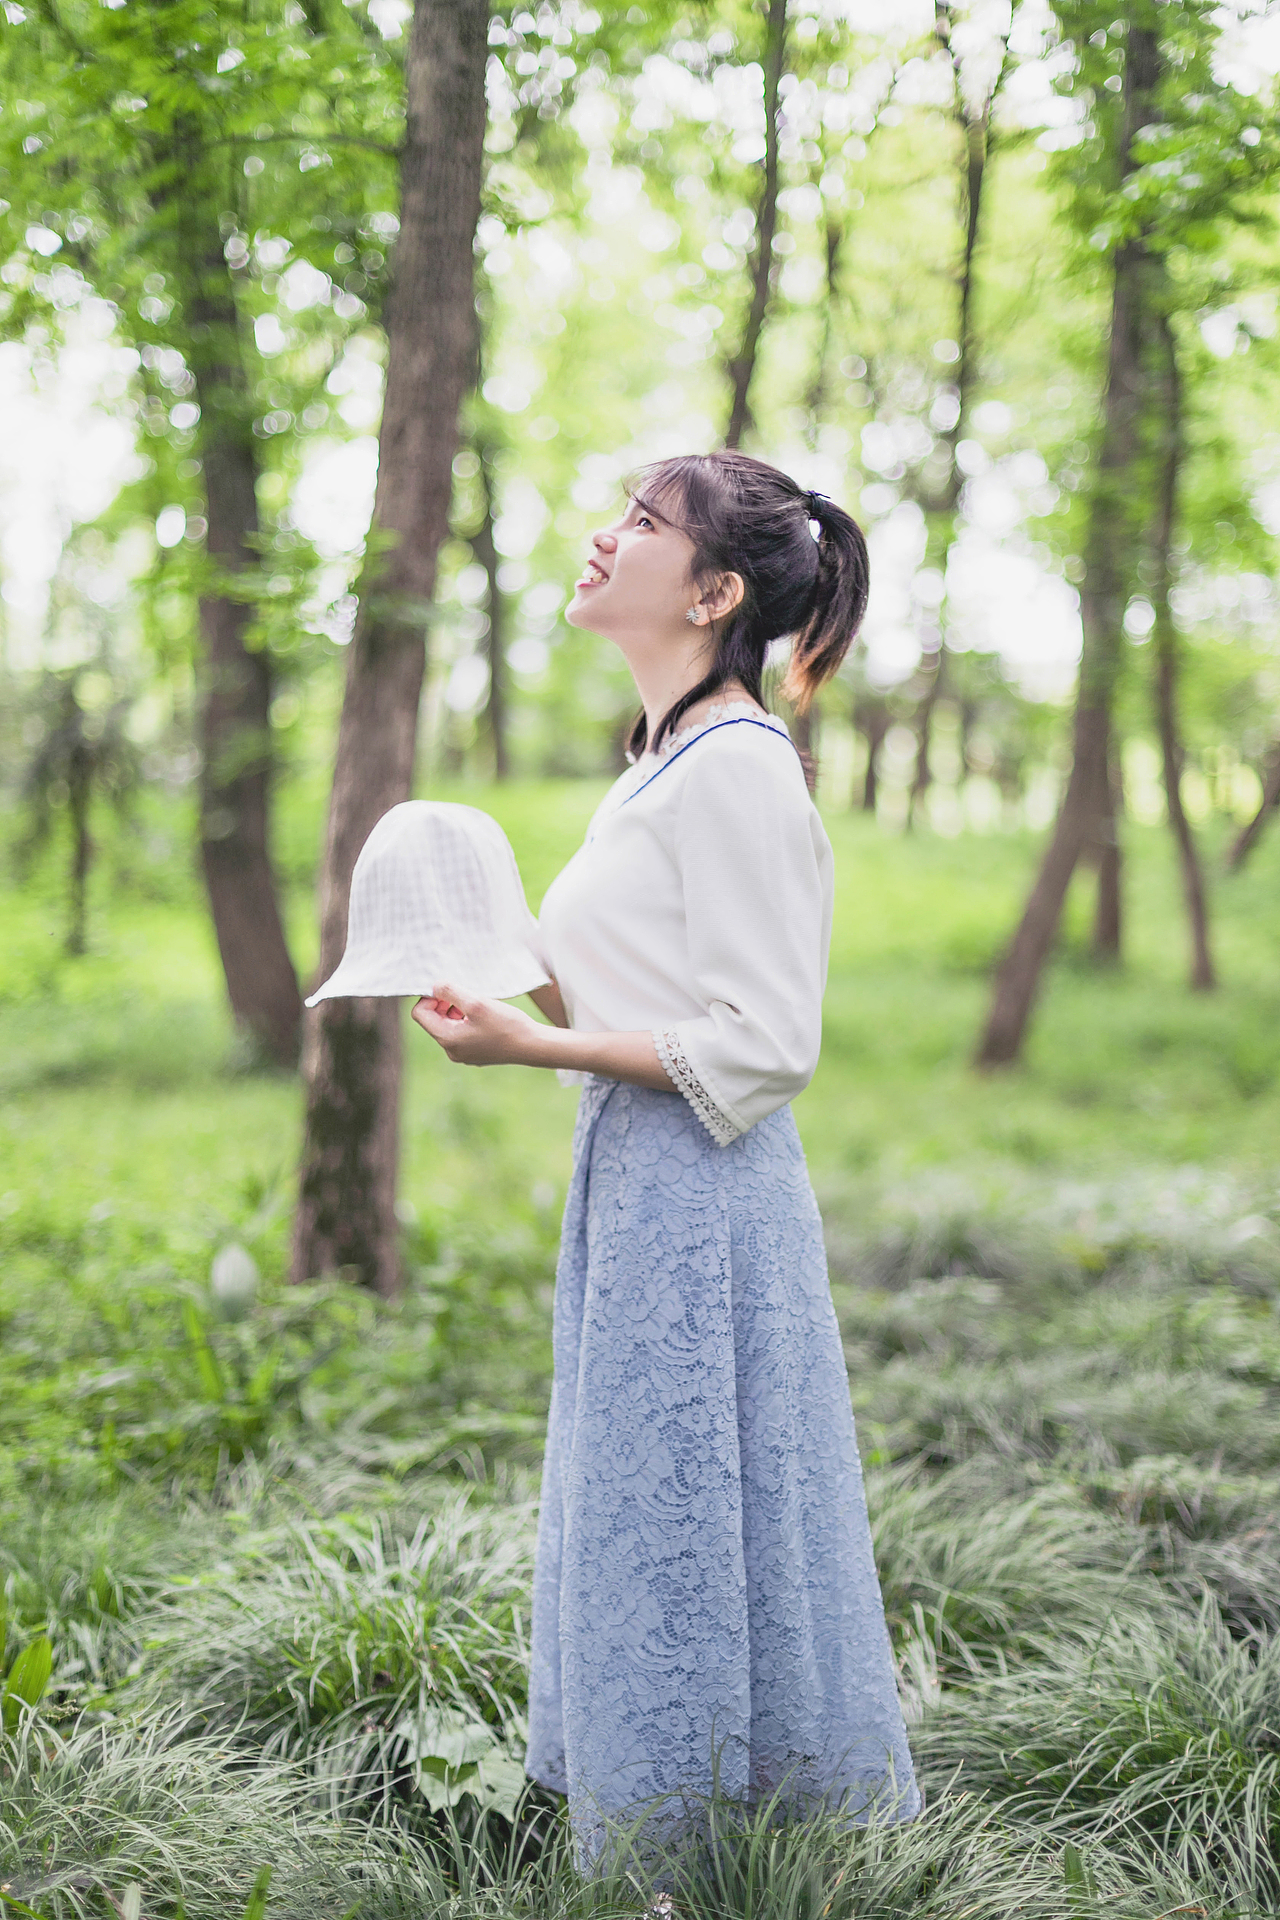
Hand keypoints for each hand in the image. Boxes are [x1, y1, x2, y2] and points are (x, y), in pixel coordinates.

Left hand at [411, 981, 545, 1067]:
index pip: (420, 1014)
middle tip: (465, 995)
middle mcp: (451, 1051)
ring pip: (447, 1026)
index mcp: (447, 1039)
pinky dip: (467, 1021)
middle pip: (433, 1020)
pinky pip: (461, 1034)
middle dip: (445, 1004)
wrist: (533, 1046)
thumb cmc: (506, 1025)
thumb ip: (451, 992)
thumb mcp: (476, 1003)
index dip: (430, 997)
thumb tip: (434, 986)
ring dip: (457, 1011)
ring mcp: (463, 1055)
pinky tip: (485, 1017)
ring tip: (477, 1006)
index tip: (449, 990)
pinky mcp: (475, 1054)